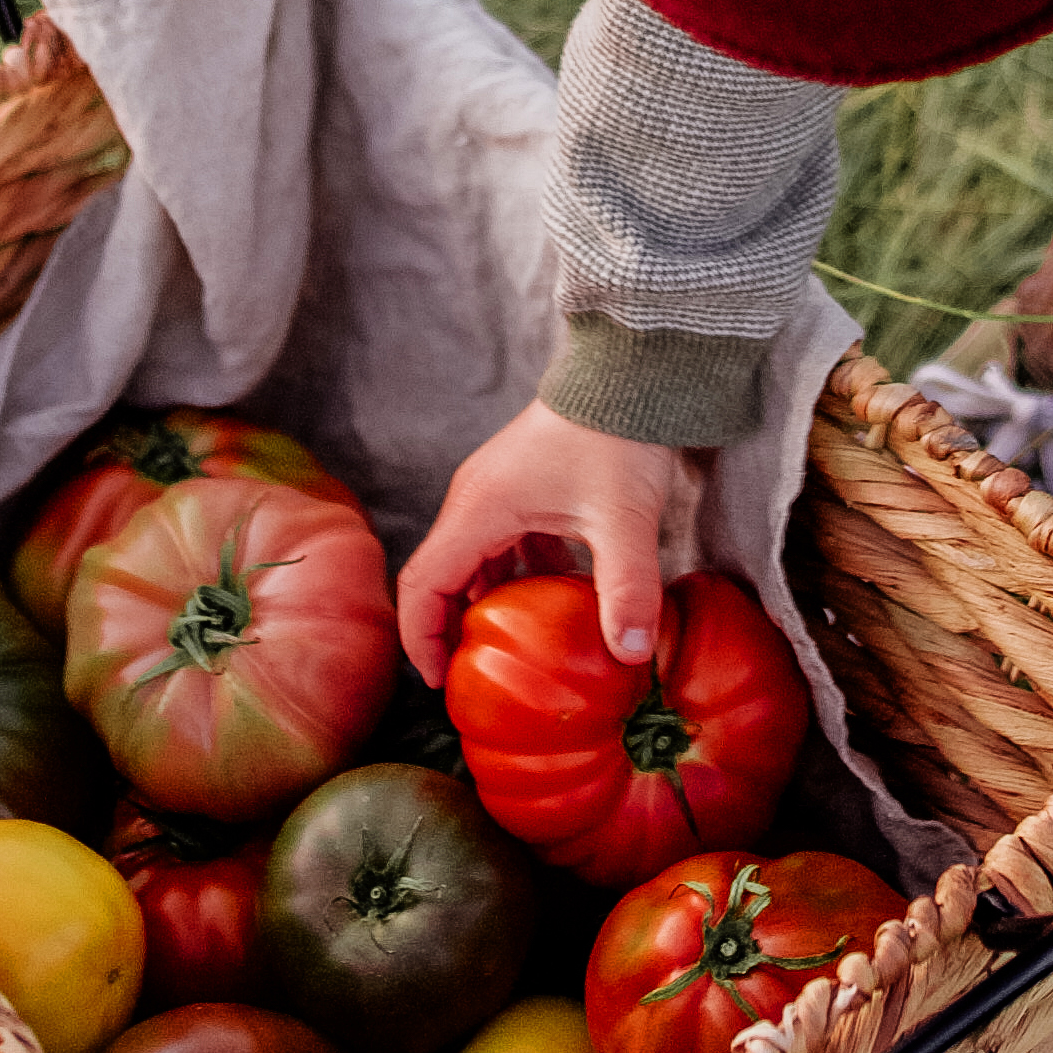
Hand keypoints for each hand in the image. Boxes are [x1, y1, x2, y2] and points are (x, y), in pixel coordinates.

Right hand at [396, 402, 688, 686]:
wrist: (630, 371)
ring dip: (486, 604)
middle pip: (441, 576)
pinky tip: (559, 599)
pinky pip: (503, 543)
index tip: (439, 681)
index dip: (421, 638)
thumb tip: (631, 655)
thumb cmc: (618, 435)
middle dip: (449, 628)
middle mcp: (475, 499)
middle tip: (473, 676)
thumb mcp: (625, 519)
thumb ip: (627, 588)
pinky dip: (518, 578)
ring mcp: (497, 490)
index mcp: (479, 509)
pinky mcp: (522, 485)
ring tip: (513, 648)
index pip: (423, 585)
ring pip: (473, 561)